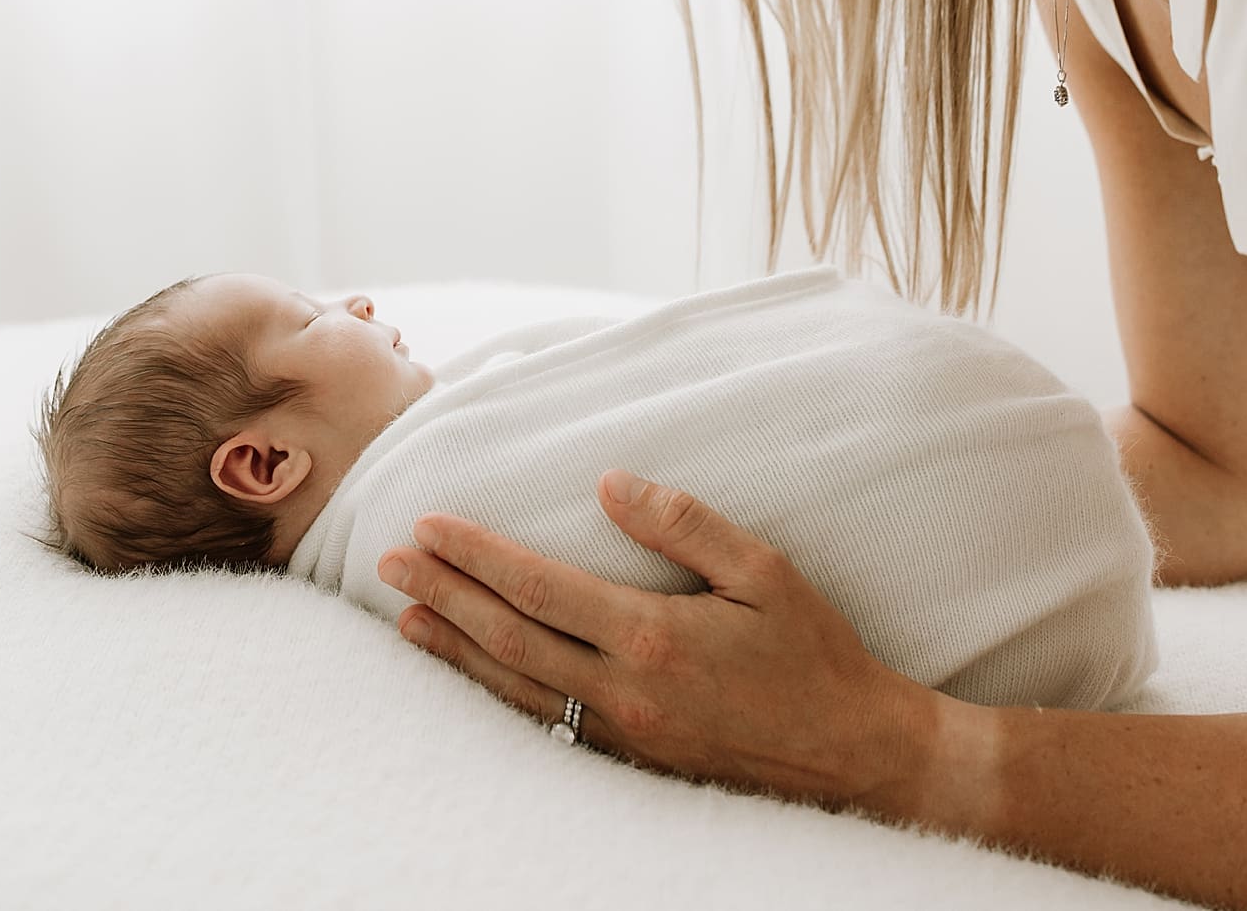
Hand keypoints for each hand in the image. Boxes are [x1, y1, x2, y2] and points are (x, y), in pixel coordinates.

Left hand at [377, 469, 940, 808]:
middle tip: (390, 561)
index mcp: (652, 638)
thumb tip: (609, 484)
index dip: (476, 556)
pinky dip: (495, 696)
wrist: (857, 755)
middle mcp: (625, 693)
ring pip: (516, 691)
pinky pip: (545, 726)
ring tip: (407, 617)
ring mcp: (625, 736)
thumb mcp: (763, 570)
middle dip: (444, 596)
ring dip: (456, 650)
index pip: (538, 589)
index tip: (429, 524)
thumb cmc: (815, 652)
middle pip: (509, 639)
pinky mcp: (633, 762)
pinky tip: (472, 674)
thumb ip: (684, 523)